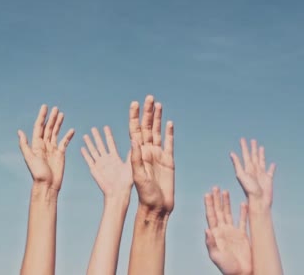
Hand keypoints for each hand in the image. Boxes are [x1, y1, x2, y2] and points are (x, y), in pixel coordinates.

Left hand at [18, 105, 74, 191]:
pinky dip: (68, 136)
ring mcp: (53, 149)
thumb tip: (19, 131)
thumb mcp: (29, 158)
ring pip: (56, 133)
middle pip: (48, 128)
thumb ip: (25, 145)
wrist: (47, 185)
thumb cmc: (37, 173)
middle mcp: (44, 145)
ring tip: (62, 114)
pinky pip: (65, 142)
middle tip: (56, 108)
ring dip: (58, 123)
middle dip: (52, 118)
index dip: (42, 117)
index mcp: (36, 144)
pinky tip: (72, 130)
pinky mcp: (60, 154)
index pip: (39, 127)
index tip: (45, 107)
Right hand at [81, 126, 132, 198]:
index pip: (110, 143)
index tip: (106, 127)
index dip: (108, 135)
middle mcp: (106, 159)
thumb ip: (132, 154)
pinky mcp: (94, 170)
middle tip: (93, 128)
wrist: (118, 193)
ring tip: (85, 135)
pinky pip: (89, 160)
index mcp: (115, 158)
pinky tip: (82, 148)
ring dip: (89, 143)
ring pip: (93, 151)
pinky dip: (85, 154)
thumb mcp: (131, 165)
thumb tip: (135, 142)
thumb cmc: (127, 182)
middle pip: (100, 145)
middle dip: (97, 136)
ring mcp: (100, 164)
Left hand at [129, 95, 174, 214]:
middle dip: (147, 112)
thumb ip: (136, 159)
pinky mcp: (169, 161)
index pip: (134, 130)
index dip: (134, 117)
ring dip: (157, 118)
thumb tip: (134, 141)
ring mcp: (158, 155)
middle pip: (146, 127)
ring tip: (158, 104)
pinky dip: (169, 133)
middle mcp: (146, 151)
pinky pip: (169, 143)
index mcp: (137, 153)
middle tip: (149, 97)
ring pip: (157, 132)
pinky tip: (169, 122)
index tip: (134, 104)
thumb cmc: (145, 194)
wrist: (157, 207)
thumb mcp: (138, 176)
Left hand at [204, 187, 251, 274]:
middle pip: (219, 211)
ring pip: (229, 213)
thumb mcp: (216, 256)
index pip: (211, 216)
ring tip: (226, 191)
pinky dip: (243, 212)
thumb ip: (211, 243)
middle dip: (217, 200)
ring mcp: (233, 232)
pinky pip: (243, 221)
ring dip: (227, 203)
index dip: (209, 205)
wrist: (241, 273)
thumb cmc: (226, 267)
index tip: (207, 194)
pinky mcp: (243, 236)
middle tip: (215, 187)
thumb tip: (207, 229)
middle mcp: (223, 231)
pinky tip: (243, 203)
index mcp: (215, 234)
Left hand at [230, 139, 275, 207]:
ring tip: (261, 147)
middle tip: (252, 140)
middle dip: (252, 148)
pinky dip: (272, 167)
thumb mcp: (241, 175)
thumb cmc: (249, 189)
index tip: (242, 139)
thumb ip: (237, 164)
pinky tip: (273, 164)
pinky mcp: (268, 179)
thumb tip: (231, 153)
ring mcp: (261, 174)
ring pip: (261, 161)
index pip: (245, 154)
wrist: (259, 200)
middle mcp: (254, 170)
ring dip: (261, 154)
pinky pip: (270, 171)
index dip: (244, 146)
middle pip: (253, 156)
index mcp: (247, 168)